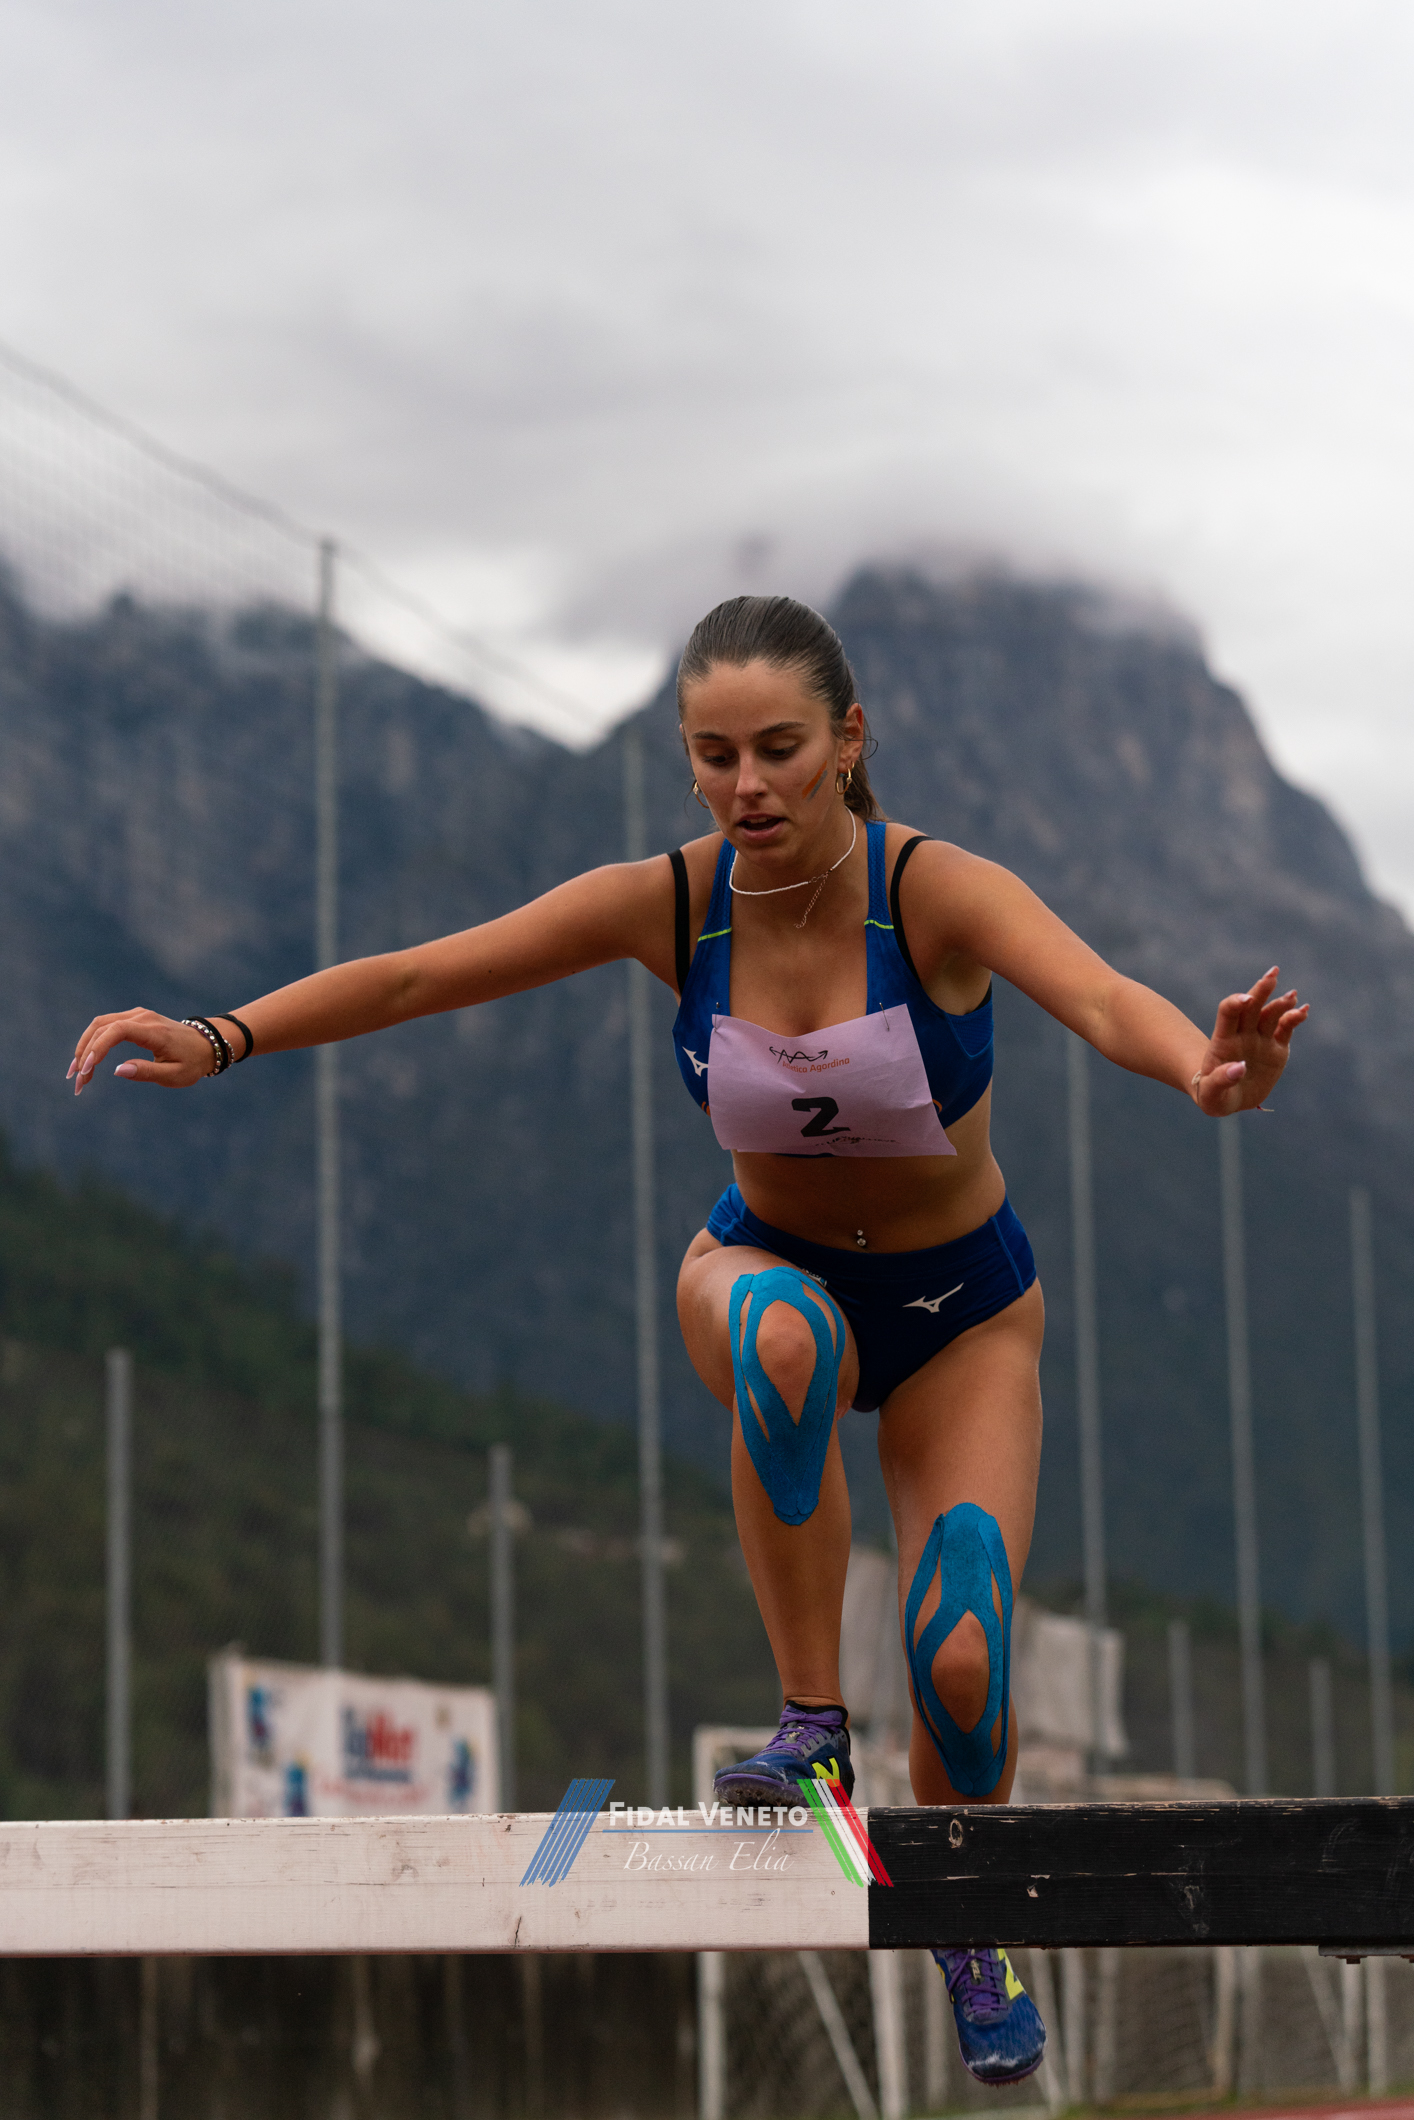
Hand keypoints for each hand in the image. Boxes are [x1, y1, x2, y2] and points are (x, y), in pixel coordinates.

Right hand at [68, 1009, 216, 1095]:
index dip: (97, 1048)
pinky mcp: (134, 1018)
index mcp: (153, 1031)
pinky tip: (86, 1060)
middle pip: (102, 1027)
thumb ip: (147, 1072)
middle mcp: (142, 1017)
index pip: (116, 1031)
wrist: (206, 1045)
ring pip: (100, 1025)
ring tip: (76, 1073)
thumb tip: (117, 1070)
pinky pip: (106, 1026)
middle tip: (77, 1081)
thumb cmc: (192, 1062)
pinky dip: (93, 1041)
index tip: (86, 1070)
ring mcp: (137, 1015)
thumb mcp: (174, 1075)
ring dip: (84, 1047)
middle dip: (84, 1054)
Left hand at [1191, 967, 1308, 1115]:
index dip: (1235, 1003)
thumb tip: (1238, 1067)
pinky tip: (1304, 1010)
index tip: (1246, 999)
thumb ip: (1221, 1081)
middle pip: (1251, 1006)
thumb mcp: (1211, 1095)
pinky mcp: (1276, 1049)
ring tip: (1292, 995)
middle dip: (1261, 990)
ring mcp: (1260, 1040)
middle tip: (1272, 974)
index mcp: (1223, 1041)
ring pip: (1271, 1014)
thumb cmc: (1213, 1096)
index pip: (1228, 1013)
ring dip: (1281, 1003)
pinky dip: (1295, 1018)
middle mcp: (1243, 1034)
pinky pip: (1286, 1029)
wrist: (1228, 1098)